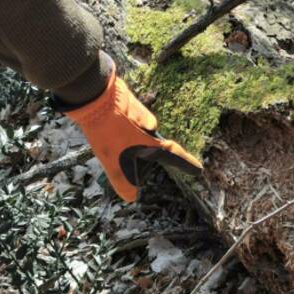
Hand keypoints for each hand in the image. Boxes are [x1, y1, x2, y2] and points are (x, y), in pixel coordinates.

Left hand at [65, 65, 201, 201]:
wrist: (95, 96)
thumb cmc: (108, 130)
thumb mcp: (112, 160)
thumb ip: (121, 180)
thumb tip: (131, 197)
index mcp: (152, 142)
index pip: (175, 156)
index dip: (187, 164)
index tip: (198, 170)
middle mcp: (151, 128)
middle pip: (150, 147)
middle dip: (139, 154)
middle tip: (121, 155)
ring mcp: (140, 114)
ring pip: (137, 133)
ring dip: (125, 139)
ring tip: (107, 140)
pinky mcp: (128, 105)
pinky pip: (128, 120)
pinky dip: (119, 126)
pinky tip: (105, 127)